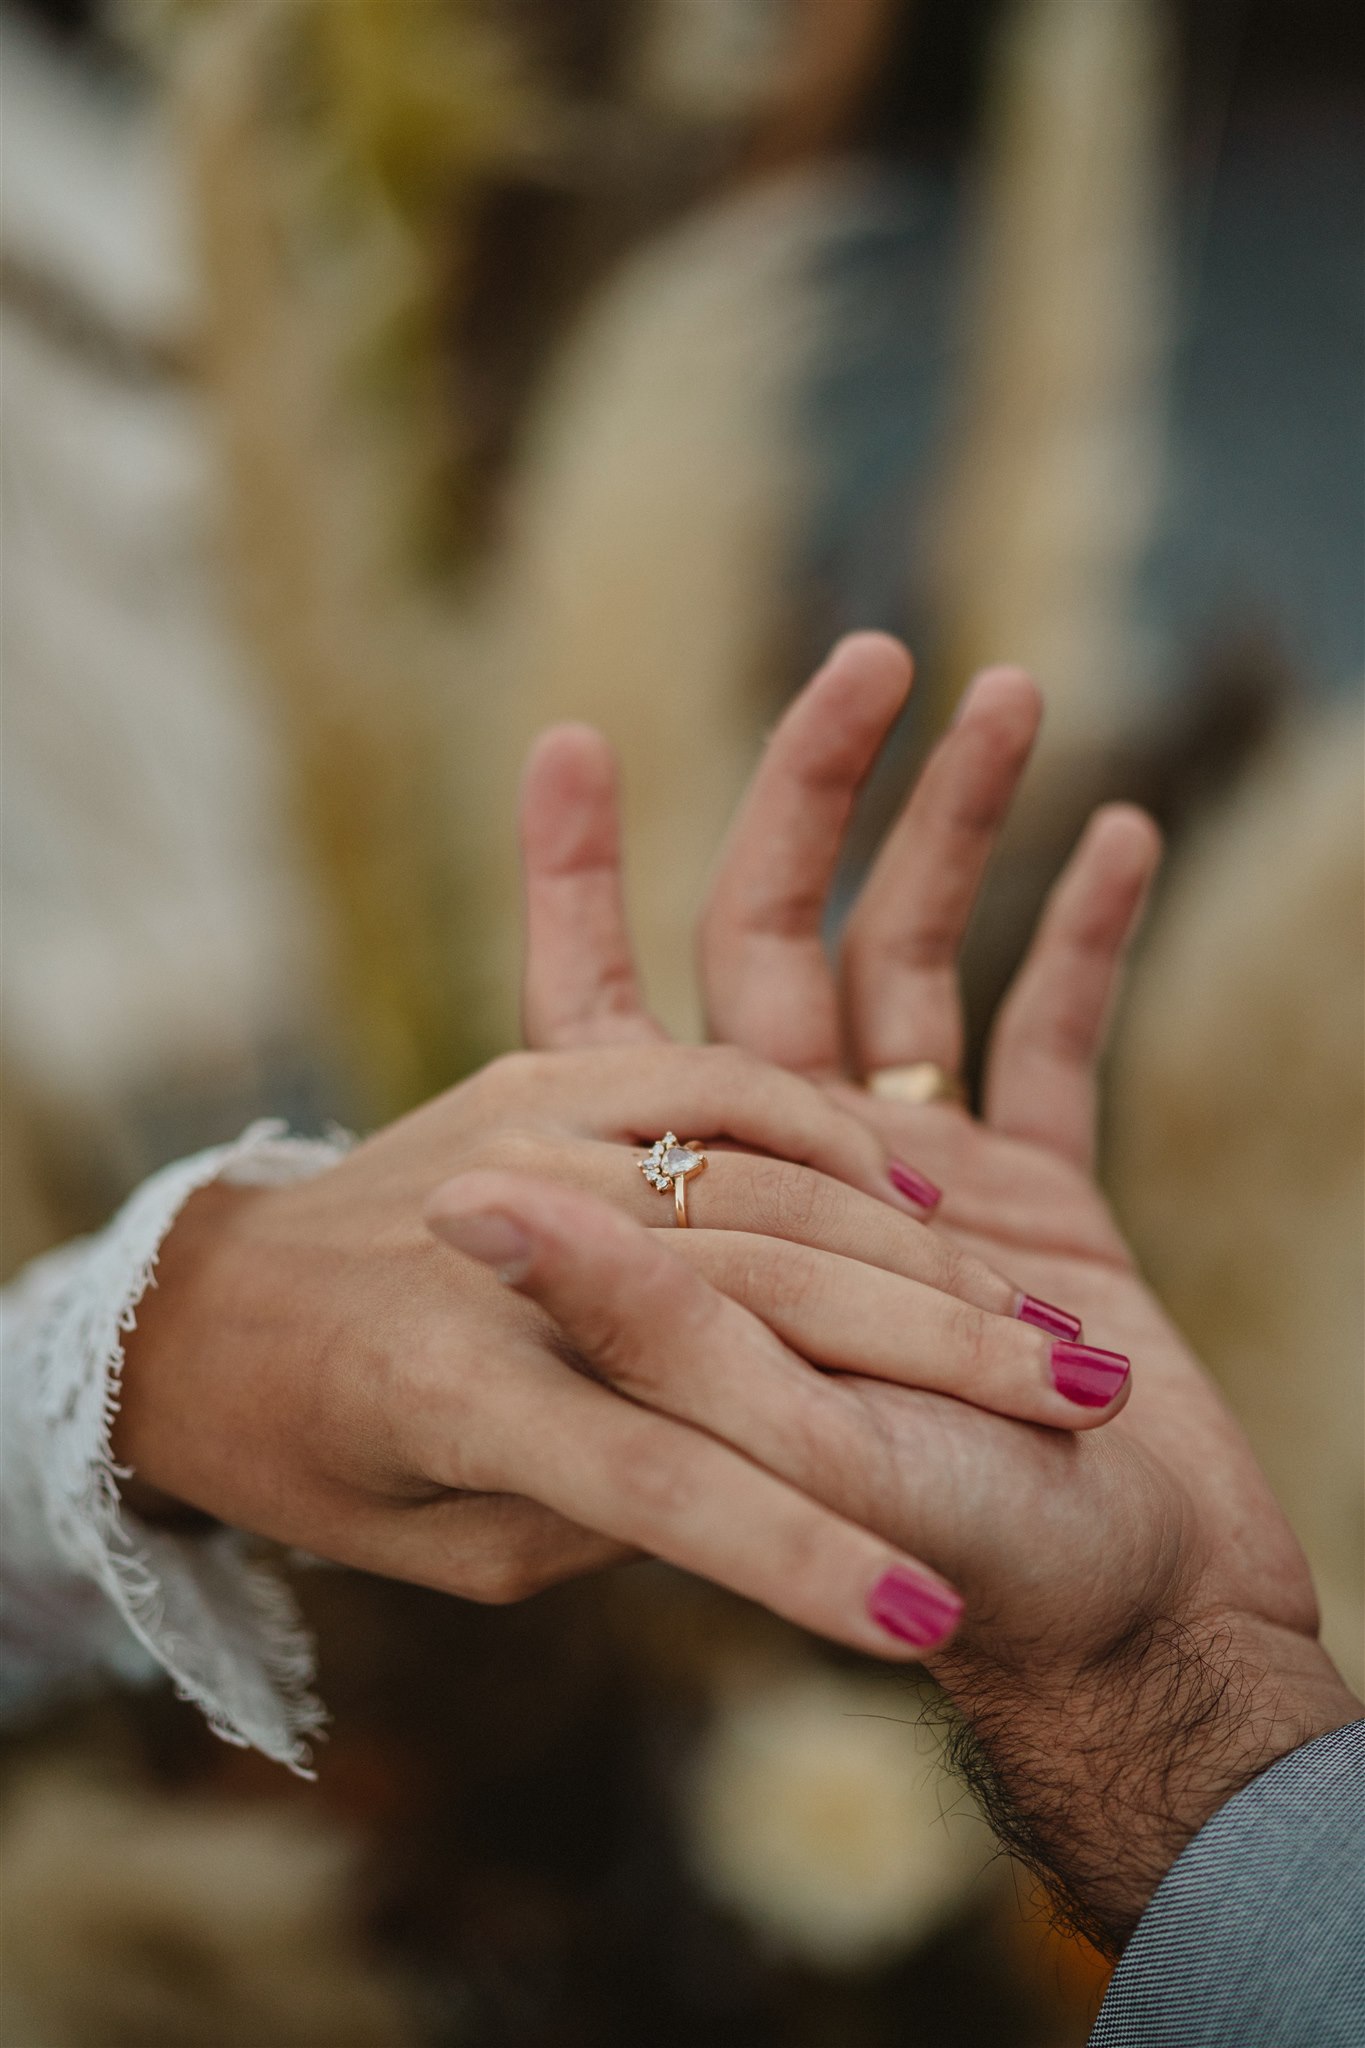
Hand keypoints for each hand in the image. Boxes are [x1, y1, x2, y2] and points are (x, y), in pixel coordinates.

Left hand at [116, 1036, 1123, 1666]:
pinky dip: (828, 1129)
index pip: (669, 1484)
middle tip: (1077, 1416)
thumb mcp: (464, 1551)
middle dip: (933, 1366)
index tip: (920, 1617)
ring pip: (769, 1176)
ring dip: (909, 1246)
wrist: (216, 1310)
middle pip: (759, 1305)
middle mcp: (494, 1244)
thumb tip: (752, 1481)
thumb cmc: (334, 1469)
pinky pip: (718, 1073)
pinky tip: (906, 1190)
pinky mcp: (542, 1071)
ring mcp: (520, 1129)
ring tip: (1016, 1303)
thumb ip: (610, 1508)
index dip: (800, 1561)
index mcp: (455, 1397)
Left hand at [519, 633, 1360, 1944]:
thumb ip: (624, 1320)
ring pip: (924, 959)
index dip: (577, 883)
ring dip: (960, 824)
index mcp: (708, 1222)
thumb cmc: (933, 1574)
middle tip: (866, 653)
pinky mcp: (1047, 1196)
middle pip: (783, 940)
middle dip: (815, 790)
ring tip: (1003, 688)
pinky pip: (1057, 1040)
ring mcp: (922, 1177)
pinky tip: (1116, 835)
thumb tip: (466, 1192)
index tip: (563, 739)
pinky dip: (1086, 939)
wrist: (1120, 1633)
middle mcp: (801, 1176)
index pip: (617, 1023)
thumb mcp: (751, 1451)